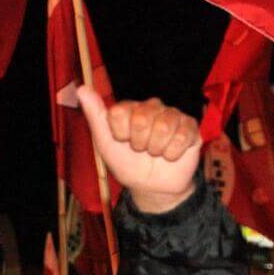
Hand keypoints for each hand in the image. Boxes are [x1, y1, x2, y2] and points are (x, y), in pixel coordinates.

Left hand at [77, 86, 200, 214]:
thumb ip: (95, 115)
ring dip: (156, 148)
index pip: (119, 111)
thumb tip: (82, 89)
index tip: (121, 141)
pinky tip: (170, 155)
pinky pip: (183, 136)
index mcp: (130, 108)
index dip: (119, 133)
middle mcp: (152, 107)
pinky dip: (173, 153)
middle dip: (138, 142)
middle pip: (142, 118)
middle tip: (140, 149)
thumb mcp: (105, 142)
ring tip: (155, 153)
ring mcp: (173, 115)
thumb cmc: (126, 162)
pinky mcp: (191, 127)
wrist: (151, 185)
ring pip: (163, 126)